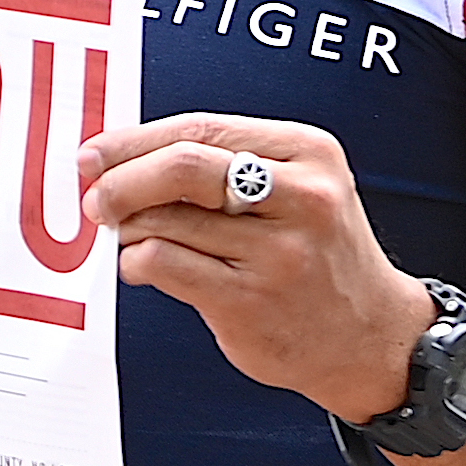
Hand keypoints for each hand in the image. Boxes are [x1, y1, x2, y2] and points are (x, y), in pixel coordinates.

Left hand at [79, 114, 434, 421]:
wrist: (370, 336)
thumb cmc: (316, 256)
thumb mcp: (297, 189)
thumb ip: (224, 165)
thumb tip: (121, 156)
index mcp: (308, 153)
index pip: (201, 128)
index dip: (134, 141)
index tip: (94, 155)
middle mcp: (302, 197)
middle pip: (182, 166)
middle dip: (122, 180)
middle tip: (96, 200)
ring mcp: (279, 252)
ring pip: (166, 220)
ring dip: (130, 228)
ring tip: (133, 238)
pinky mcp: (250, 301)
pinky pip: (164, 264)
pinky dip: (137, 262)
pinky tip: (144, 266)